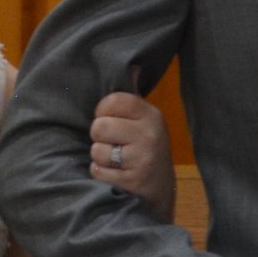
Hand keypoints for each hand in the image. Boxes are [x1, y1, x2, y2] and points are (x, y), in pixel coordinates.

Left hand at [90, 92, 174, 216]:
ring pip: (97, 151)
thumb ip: (133, 99)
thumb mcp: (146, 122)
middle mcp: (150, 135)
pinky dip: (102, 175)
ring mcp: (142, 159)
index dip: (102, 112)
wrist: (160, 191)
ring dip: (100, 159)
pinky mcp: (132, 182)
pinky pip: (98, 172)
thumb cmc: (146, 149)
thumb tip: (133, 66)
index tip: (110, 121)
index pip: (111, 101)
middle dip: (99, 138)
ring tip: (116, 161)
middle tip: (112, 144)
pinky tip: (116, 175)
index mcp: (152, 115)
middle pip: (99, 126)